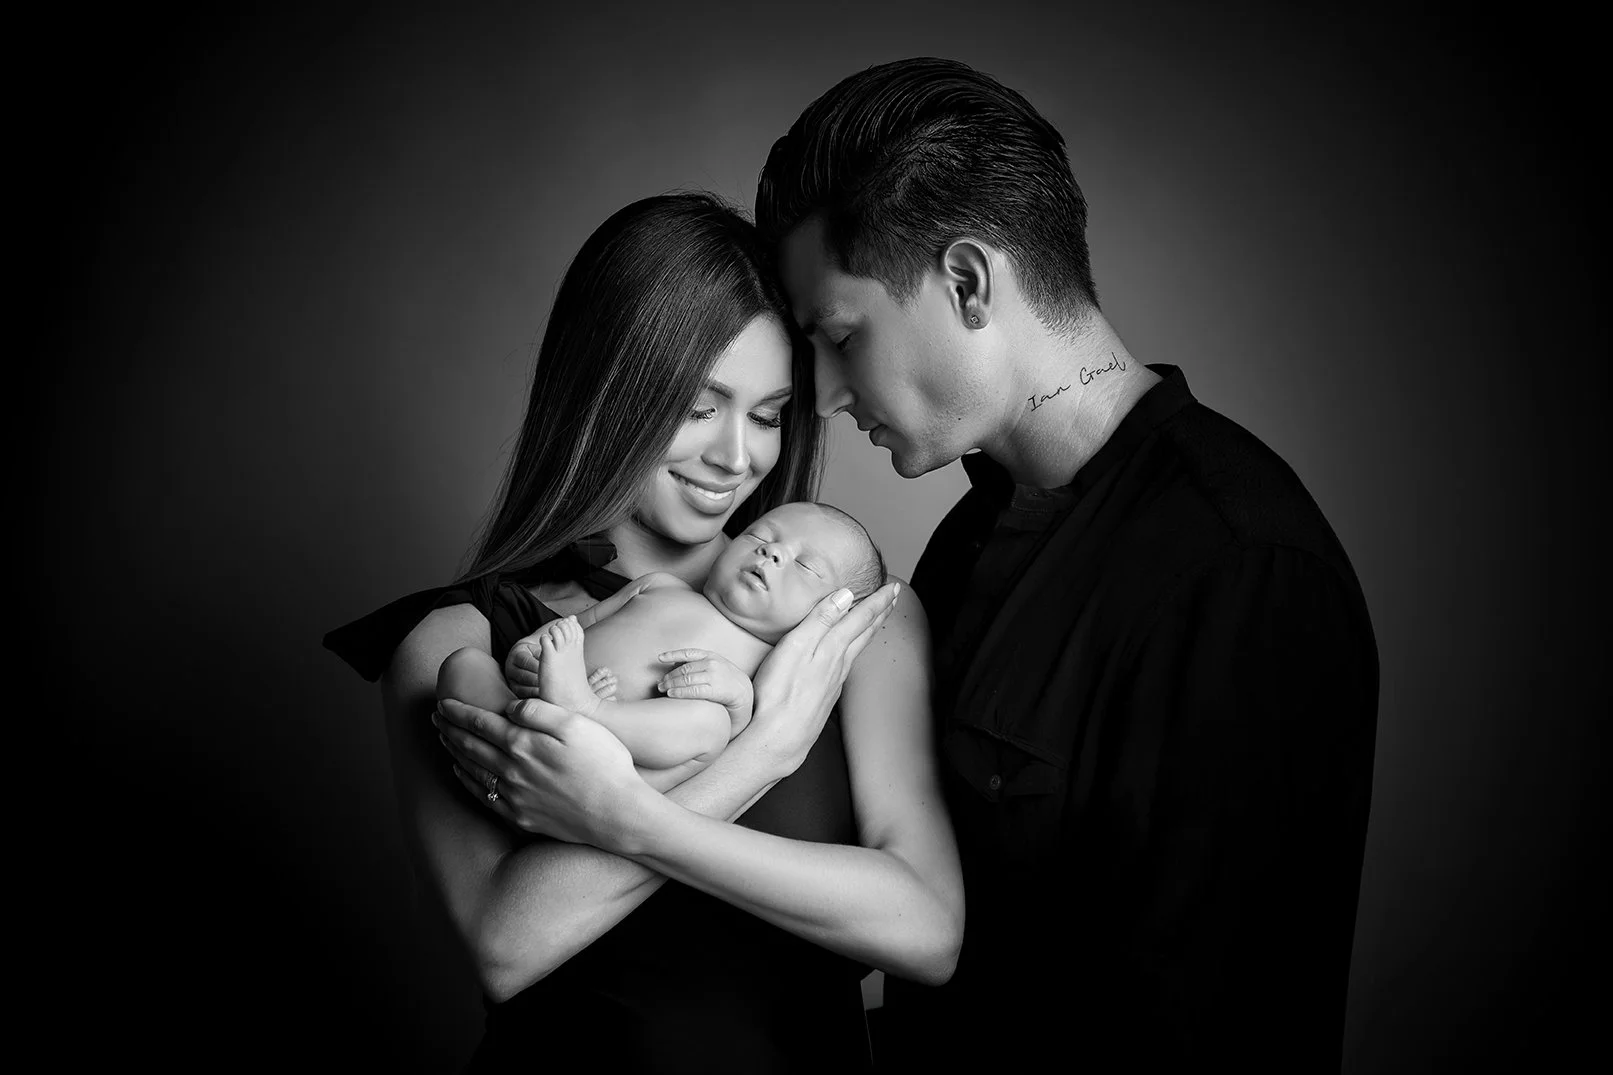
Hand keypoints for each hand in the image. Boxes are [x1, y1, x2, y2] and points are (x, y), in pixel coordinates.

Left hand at [433, 695, 647, 850]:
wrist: (618, 814)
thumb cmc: (605, 763)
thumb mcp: (577, 724)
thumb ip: (539, 711)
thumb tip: (510, 706)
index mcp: (524, 744)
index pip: (481, 723)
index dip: (459, 712)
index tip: (443, 703)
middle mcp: (512, 770)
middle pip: (471, 746)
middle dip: (450, 729)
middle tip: (435, 718)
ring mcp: (515, 796)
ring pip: (473, 770)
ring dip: (454, 752)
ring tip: (443, 739)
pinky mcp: (521, 817)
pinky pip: (484, 797)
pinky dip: (467, 783)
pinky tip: (460, 774)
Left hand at [655, 650, 754, 734]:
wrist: (743, 691)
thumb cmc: (725, 679)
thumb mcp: (715, 664)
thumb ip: (698, 663)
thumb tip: (674, 664)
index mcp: (710, 655)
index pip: (688, 653)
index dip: (672, 655)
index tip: (660, 658)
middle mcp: (711, 663)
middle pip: (684, 669)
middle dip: (669, 676)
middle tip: (660, 683)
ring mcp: (713, 676)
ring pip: (686, 679)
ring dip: (671, 685)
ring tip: (663, 689)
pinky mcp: (715, 690)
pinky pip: (693, 691)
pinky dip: (680, 692)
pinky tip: (671, 694)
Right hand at [746, 581, 900, 771]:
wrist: (777, 739)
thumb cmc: (778, 693)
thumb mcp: (795, 647)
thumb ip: (820, 619)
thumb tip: (845, 595)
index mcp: (834, 648)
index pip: (862, 617)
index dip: (878, 600)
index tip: (893, 587)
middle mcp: (839, 665)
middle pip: (866, 633)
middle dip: (881, 612)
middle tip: (894, 597)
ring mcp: (834, 682)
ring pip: (859, 650)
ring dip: (871, 630)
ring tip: (878, 619)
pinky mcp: (825, 697)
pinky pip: (848, 665)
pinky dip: (856, 650)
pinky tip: (851, 654)